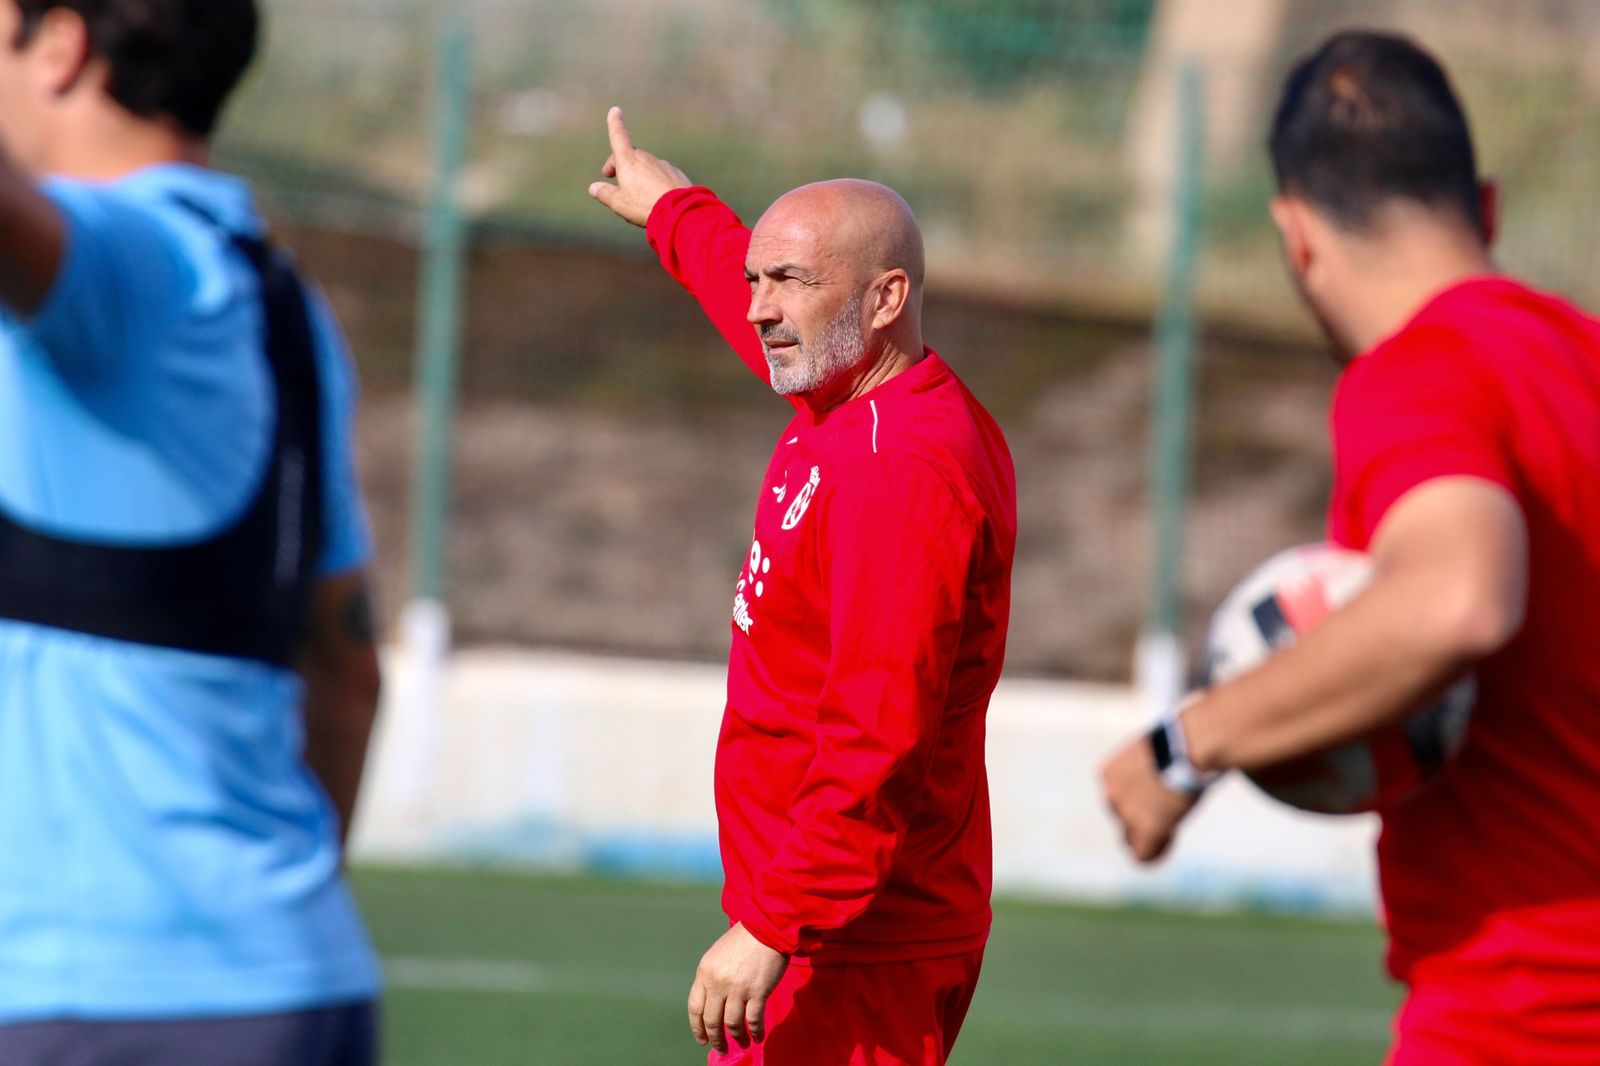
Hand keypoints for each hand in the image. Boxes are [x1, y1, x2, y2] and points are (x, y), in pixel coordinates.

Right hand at [587, 106, 692, 226]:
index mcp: (629, 160)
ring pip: (647, 167)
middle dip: (620, 165)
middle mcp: (646, 158)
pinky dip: (656, 183)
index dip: (615, 124)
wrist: (679, 211)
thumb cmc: (644, 205)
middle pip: (630, 156)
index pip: (619, 137)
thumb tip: (594, 188)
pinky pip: (661, 176)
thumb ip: (604, 194)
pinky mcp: (676, 174)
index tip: (615, 110)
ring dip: (639, 176)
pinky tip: (656, 197)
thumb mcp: (618, 202)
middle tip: (612, 178)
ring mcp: (663, 165)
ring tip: (637, 195)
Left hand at [687, 922, 788, 1052]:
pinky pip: (753, 1020)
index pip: (695, 1008)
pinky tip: (758, 1036)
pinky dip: (756, 1032)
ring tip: (743, 1044)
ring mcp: (737, 989)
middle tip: (721, 1048)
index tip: (702, 1039)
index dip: (697, 1027)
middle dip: (715, 1039)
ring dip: (737, 1038)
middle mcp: (717, 983)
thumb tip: (713, 1003)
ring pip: (732, 1024)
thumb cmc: (743, 939)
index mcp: (704, 973)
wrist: (766, 926)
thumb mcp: (717, 955)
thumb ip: (712, 977)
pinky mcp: (757, 992)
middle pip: (712, 1020)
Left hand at [1100, 732, 1200, 862]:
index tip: (1161, 792)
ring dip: (1150, 833)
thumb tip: (1164, 780)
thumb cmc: (1183, 739)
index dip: (1139, 800)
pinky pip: (1143, 855)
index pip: (1117, 798)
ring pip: (1129, 839)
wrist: (1190, 743)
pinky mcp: (1147, 828)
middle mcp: (1111, 794)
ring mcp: (1127, 813)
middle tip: (1168, 807)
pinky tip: (1173, 835)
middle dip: (1142, 817)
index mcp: (1111, 773)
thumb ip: (1154, 768)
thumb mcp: (1160, 750)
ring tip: (1173, 821)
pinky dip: (1157, 851)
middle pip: (1121, 818)